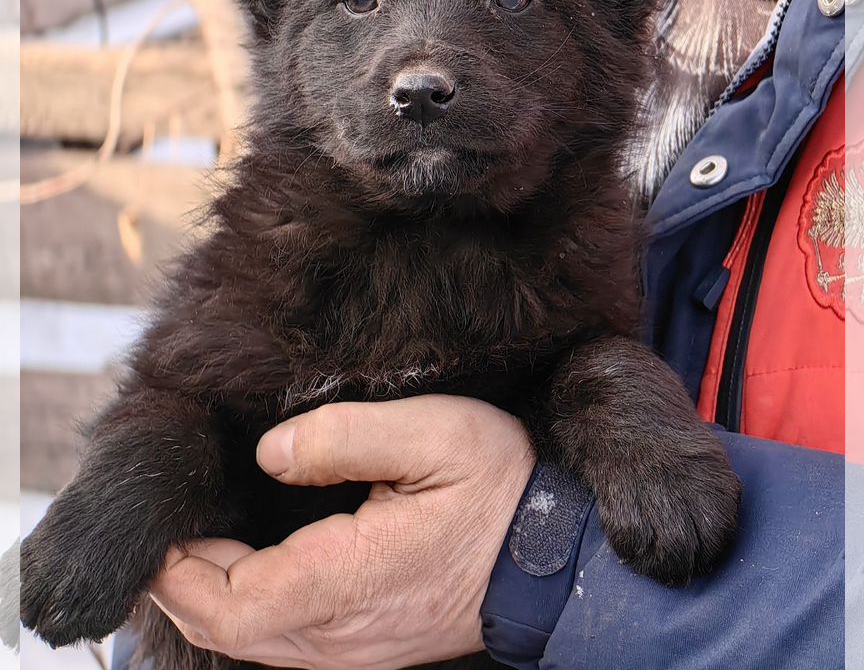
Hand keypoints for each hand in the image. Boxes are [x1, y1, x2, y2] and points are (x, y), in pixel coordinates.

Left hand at [150, 395, 535, 668]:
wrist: (554, 554)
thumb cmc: (498, 487)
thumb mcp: (433, 434)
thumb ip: (344, 436)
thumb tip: (271, 454)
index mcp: (349, 577)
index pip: (229, 605)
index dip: (178, 572)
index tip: (165, 526)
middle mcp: (342, 633)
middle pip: (228, 632)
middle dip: (182, 584)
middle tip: (172, 527)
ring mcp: (354, 648)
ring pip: (253, 643)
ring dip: (211, 597)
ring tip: (198, 543)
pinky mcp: (366, 645)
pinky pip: (284, 642)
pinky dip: (247, 608)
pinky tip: (248, 568)